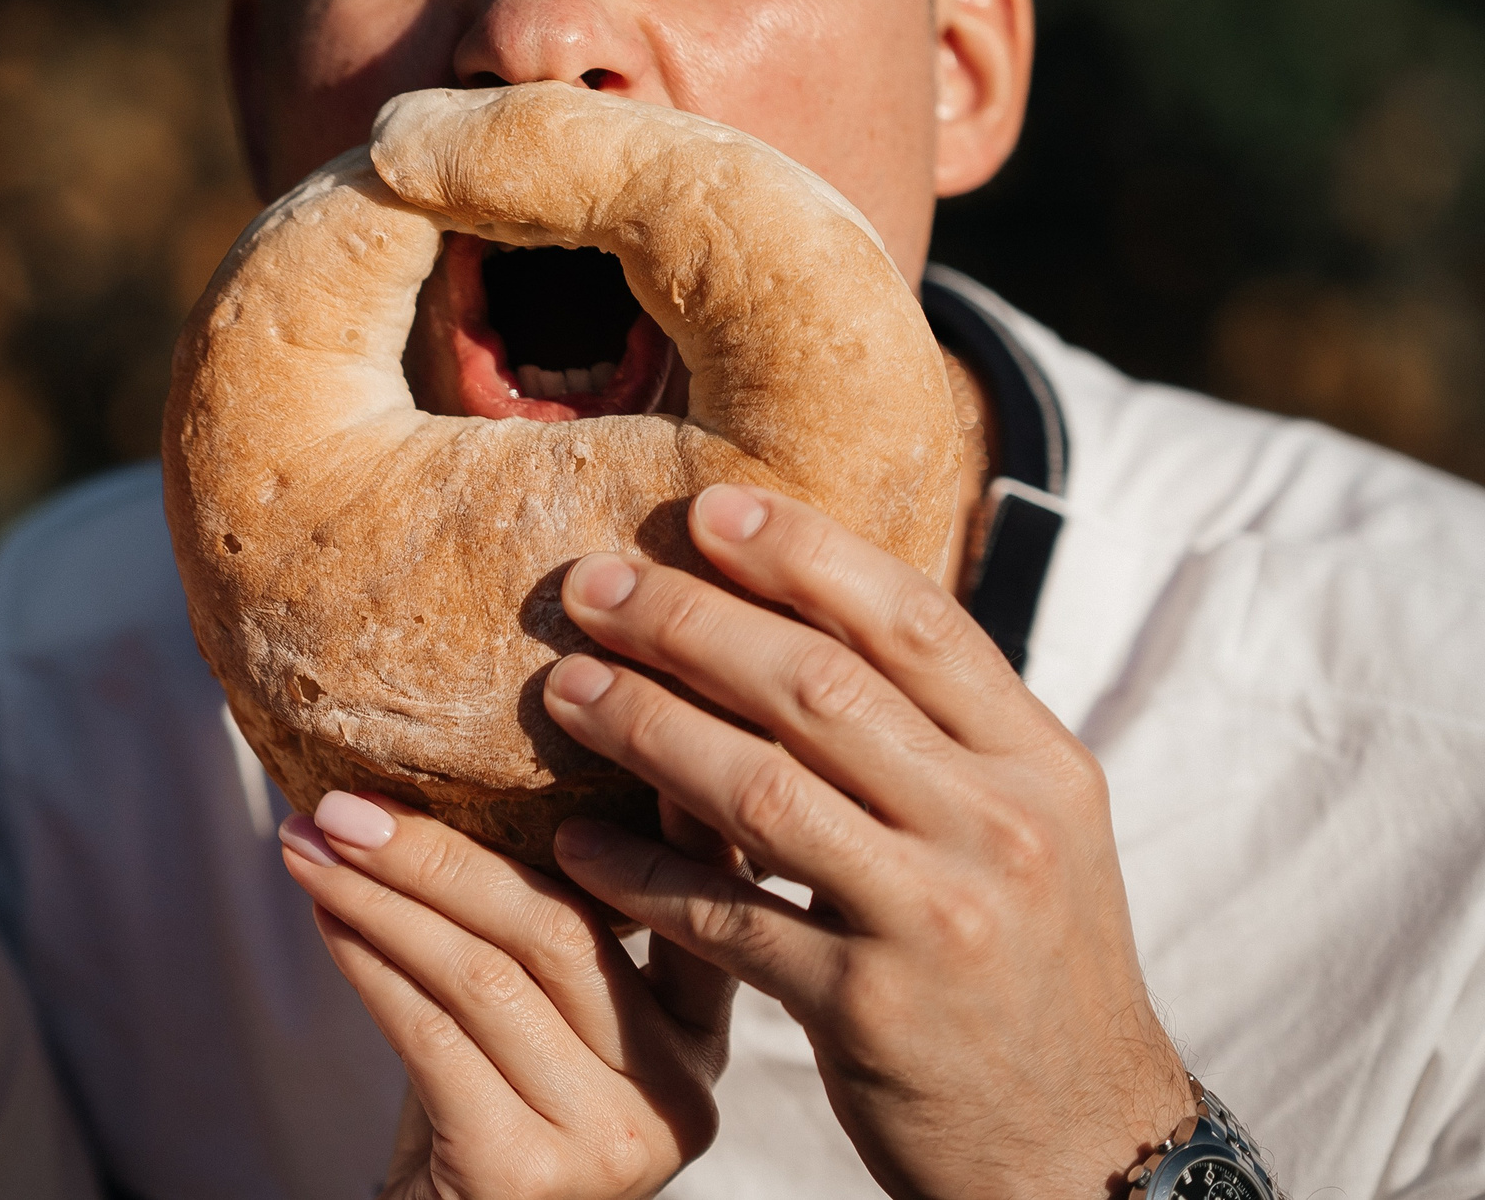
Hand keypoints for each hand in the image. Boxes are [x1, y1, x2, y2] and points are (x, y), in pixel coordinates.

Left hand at [279, 790, 734, 1199]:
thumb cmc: (484, 1104)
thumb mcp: (540, 1009)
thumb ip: (548, 912)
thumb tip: (471, 749)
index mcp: (703, 1026)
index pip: (693, 889)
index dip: (649, 793)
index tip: (592, 693)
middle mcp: (682, 1087)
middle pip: (560, 924)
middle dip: (440, 848)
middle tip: (348, 797)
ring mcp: (616, 1138)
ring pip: (485, 973)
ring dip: (380, 896)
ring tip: (309, 841)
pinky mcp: (531, 1175)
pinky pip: (432, 1036)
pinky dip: (365, 963)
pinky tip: (323, 915)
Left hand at [540, 483, 1190, 1199]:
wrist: (1082, 1149)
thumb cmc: (1027, 967)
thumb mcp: (1031, 830)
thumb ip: (940, 731)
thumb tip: (807, 602)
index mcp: (1041, 765)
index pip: (914, 621)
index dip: (803, 554)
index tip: (707, 510)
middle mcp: (1000, 829)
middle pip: (819, 688)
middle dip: (689, 625)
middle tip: (593, 588)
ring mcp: (936, 921)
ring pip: (760, 790)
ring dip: (645, 727)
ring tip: (563, 690)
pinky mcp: (869, 1012)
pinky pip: (725, 919)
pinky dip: (641, 875)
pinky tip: (576, 842)